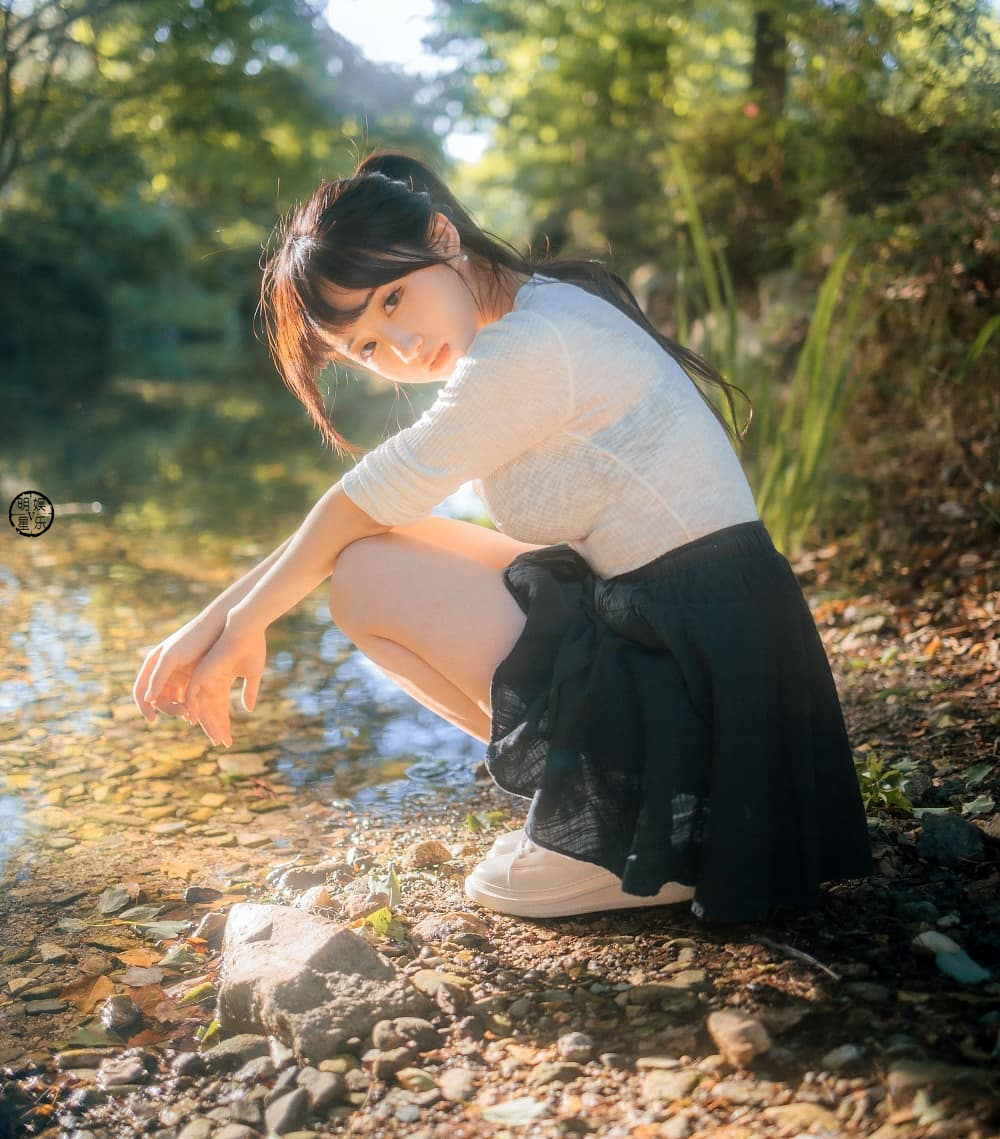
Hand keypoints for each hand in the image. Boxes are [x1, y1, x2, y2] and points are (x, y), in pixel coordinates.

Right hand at [134, 611, 225, 723]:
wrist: (219, 628)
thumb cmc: (193, 639)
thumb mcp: (172, 657)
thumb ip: (158, 676)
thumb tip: (148, 699)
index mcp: (152, 664)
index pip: (140, 691)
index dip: (143, 706)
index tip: (152, 719)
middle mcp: (162, 670)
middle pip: (157, 699)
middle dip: (168, 708)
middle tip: (183, 712)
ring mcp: (177, 674)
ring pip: (172, 699)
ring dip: (178, 708)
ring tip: (191, 712)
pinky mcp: (192, 676)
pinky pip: (186, 696)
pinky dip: (189, 704)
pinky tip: (197, 709)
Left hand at [182, 621, 266, 747]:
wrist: (245, 630)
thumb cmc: (252, 647)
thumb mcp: (253, 674)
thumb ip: (250, 692)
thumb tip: (248, 709)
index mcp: (221, 681)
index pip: (220, 708)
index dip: (225, 724)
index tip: (229, 738)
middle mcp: (210, 682)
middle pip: (209, 711)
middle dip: (216, 728)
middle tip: (222, 743)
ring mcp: (204, 678)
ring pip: (201, 707)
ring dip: (208, 724)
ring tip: (217, 738)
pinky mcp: (200, 673)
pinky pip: (192, 696)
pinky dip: (193, 709)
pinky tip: (198, 722)